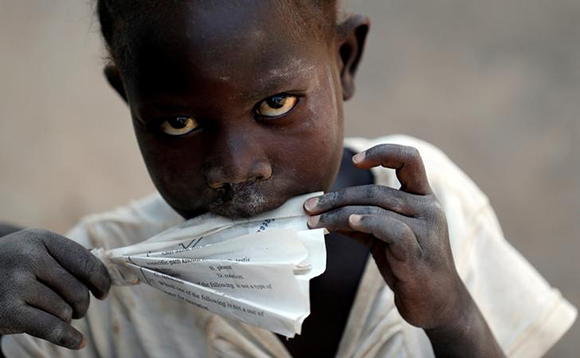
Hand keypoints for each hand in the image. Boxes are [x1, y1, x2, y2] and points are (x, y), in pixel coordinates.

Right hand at [0, 228, 110, 349]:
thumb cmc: (11, 266)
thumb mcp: (34, 250)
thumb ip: (66, 259)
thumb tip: (106, 275)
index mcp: (41, 239)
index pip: (86, 261)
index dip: (101, 280)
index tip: (103, 292)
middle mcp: (28, 257)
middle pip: (78, 290)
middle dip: (82, 305)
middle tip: (76, 309)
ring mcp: (16, 283)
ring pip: (64, 310)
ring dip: (65, 318)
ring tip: (52, 314)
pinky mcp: (7, 311)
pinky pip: (50, 328)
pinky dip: (67, 337)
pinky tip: (77, 341)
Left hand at [304, 144, 466, 329]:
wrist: (438, 304)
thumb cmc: (408, 266)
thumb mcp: (385, 238)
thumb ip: (362, 221)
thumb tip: (323, 213)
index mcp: (423, 198)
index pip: (410, 159)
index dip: (382, 153)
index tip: (355, 160)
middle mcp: (428, 209)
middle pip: (375, 190)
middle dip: (337, 197)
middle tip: (309, 207)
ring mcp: (425, 230)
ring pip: (375, 208)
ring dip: (337, 214)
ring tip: (313, 223)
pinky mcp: (416, 252)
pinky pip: (388, 228)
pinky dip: (364, 222)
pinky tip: (345, 224)